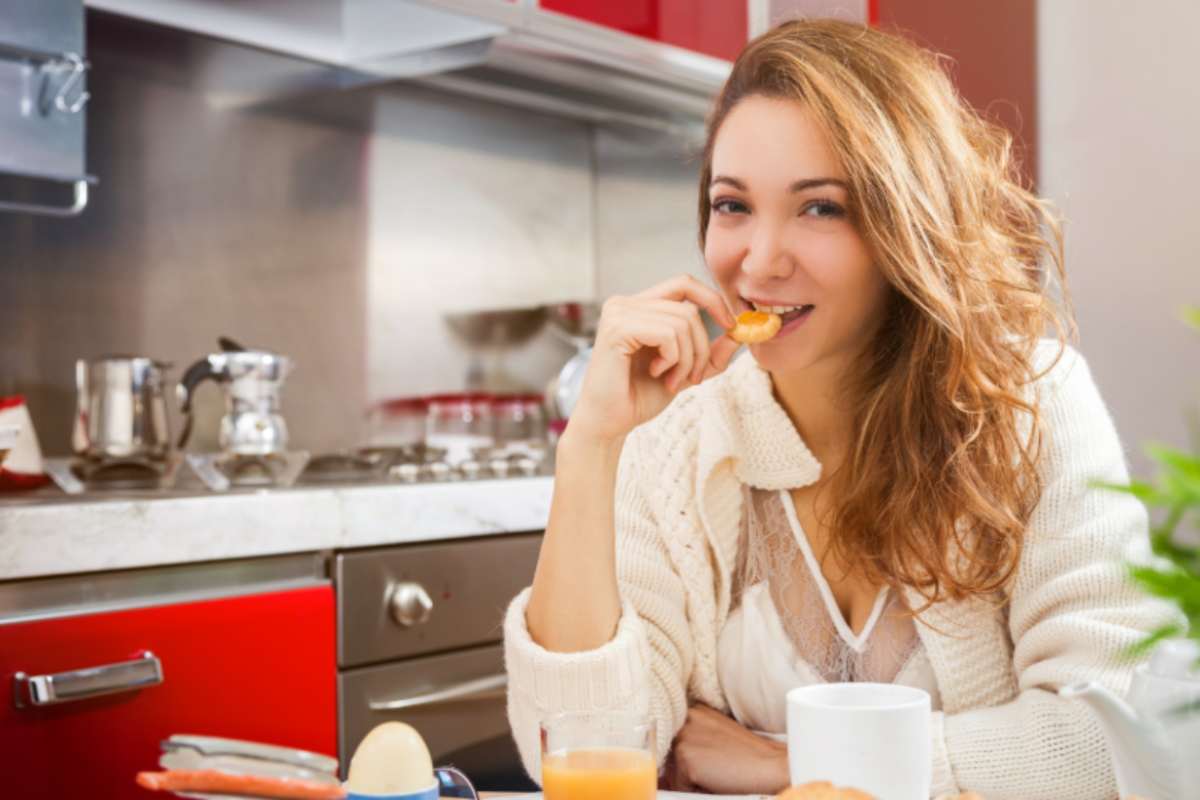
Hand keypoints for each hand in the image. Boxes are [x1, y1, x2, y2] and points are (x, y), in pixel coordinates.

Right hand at [566, 275, 739, 444]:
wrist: (609, 423)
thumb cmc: (638, 397)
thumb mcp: (685, 372)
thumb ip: (710, 355)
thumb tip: (740, 334)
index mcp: (638, 307)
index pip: (683, 283)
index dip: (712, 300)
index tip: (731, 326)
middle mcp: (625, 303)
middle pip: (689, 308)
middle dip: (700, 348)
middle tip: (692, 378)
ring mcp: (618, 313)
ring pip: (682, 321)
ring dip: (687, 359)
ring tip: (672, 380)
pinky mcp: (616, 328)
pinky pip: (668, 334)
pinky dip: (673, 359)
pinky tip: (657, 373)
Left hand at [662, 704, 788, 794]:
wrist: (772, 767)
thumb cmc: (749, 757)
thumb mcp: (718, 739)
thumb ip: (694, 743)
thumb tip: (665, 767)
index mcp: (696, 710)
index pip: (673, 739)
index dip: (681, 757)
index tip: (705, 764)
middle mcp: (686, 717)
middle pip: (670, 754)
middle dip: (683, 769)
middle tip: (714, 771)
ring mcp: (685, 736)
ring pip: (673, 770)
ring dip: (688, 780)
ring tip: (717, 776)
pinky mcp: (686, 757)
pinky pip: (679, 785)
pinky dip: (694, 790)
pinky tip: (716, 783)